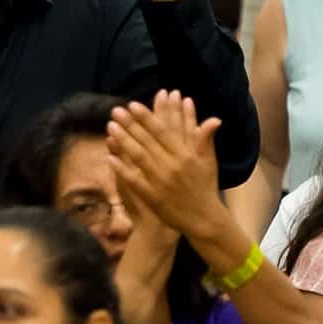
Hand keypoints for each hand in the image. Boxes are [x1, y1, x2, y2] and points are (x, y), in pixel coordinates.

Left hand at [106, 91, 222, 236]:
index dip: (147, 117)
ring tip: (110, 127)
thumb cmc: (205, 187)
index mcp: (185, 155)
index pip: (163, 131)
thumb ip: (205, 139)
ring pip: (138, 157)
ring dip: (123, 141)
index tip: (133, 105)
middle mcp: (172, 165)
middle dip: (130, 124)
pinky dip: (121, 169)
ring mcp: (160, 181)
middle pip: (147, 141)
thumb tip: (213, 118)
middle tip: (116, 110)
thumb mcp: (209, 162)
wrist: (203, 219)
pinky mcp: (152, 196)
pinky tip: (109, 157)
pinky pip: (134, 180)